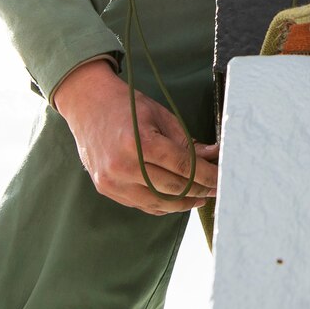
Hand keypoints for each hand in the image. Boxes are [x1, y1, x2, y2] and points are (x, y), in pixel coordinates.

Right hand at [53, 59, 217, 213]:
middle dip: (199, 190)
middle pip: (173, 188)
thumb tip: (214, 157)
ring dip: (182, 202)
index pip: (184, 167)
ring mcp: (112, 180)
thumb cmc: (126, 105)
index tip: (222, 178)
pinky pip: (141, 204)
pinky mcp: (106, 188)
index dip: (208, 175)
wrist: (87, 104)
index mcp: (140, 143)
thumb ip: (187, 142)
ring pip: (158, 202)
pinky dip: (162, 204)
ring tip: (199, 197)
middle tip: (216, 189)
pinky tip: (175, 199)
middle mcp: (123, 166)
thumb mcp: (161, 116)